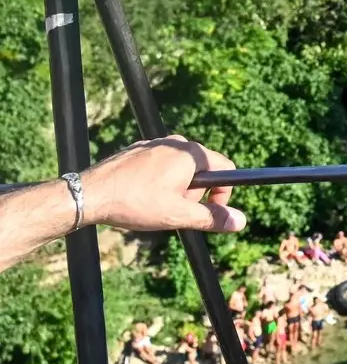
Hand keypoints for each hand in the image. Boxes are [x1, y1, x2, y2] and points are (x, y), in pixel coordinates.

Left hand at [83, 136, 244, 234]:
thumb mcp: (177, 215)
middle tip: (175, 210)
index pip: (227, 169)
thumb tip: (240, 221)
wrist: (89, 194)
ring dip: (177, 188)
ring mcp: (157, 144)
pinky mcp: (139, 150)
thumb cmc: (134, 203)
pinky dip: (159, 181)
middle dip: (195, 192)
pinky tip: (142, 196)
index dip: (224, 194)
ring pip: (181, 168)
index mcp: (192, 154)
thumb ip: (211, 217)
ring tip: (155, 205)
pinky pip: (161, 164)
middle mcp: (177, 143)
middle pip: (203, 169)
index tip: (209, 211)